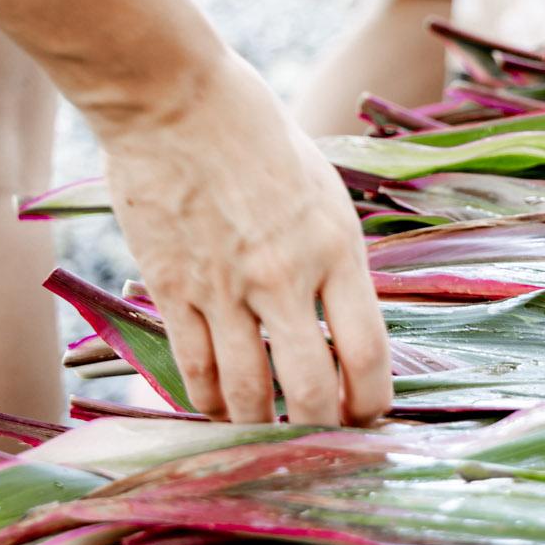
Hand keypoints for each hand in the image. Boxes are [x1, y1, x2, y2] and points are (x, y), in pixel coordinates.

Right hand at [98, 54, 392, 426]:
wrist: (173, 100)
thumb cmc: (255, 134)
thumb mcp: (322, 190)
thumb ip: (335, 259)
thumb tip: (341, 323)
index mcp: (336, 248)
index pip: (367, 353)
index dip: (371, 403)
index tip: (367, 419)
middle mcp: (285, 277)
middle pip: (312, 390)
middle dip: (320, 431)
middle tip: (318, 444)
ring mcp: (225, 288)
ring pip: (249, 393)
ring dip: (259, 427)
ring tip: (264, 436)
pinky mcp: (173, 289)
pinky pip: (194, 369)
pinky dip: (208, 400)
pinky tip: (216, 409)